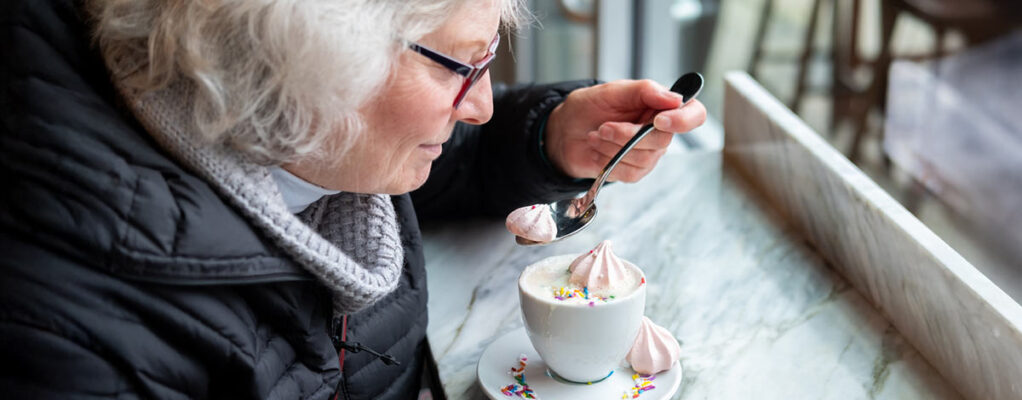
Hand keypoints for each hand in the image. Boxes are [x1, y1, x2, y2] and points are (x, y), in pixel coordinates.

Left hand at [544, 79, 706, 181]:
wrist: (564, 131)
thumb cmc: (589, 107)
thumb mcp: (613, 90)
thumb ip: (645, 90)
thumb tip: (675, 97)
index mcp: (661, 106)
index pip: (694, 114)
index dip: (684, 119)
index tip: (660, 120)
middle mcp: (661, 131)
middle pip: (663, 140)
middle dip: (628, 135)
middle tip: (604, 126)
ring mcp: (649, 153)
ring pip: (644, 158)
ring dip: (613, 147)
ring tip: (596, 135)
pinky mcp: (634, 171)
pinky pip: (629, 172)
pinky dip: (608, 161)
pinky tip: (597, 149)